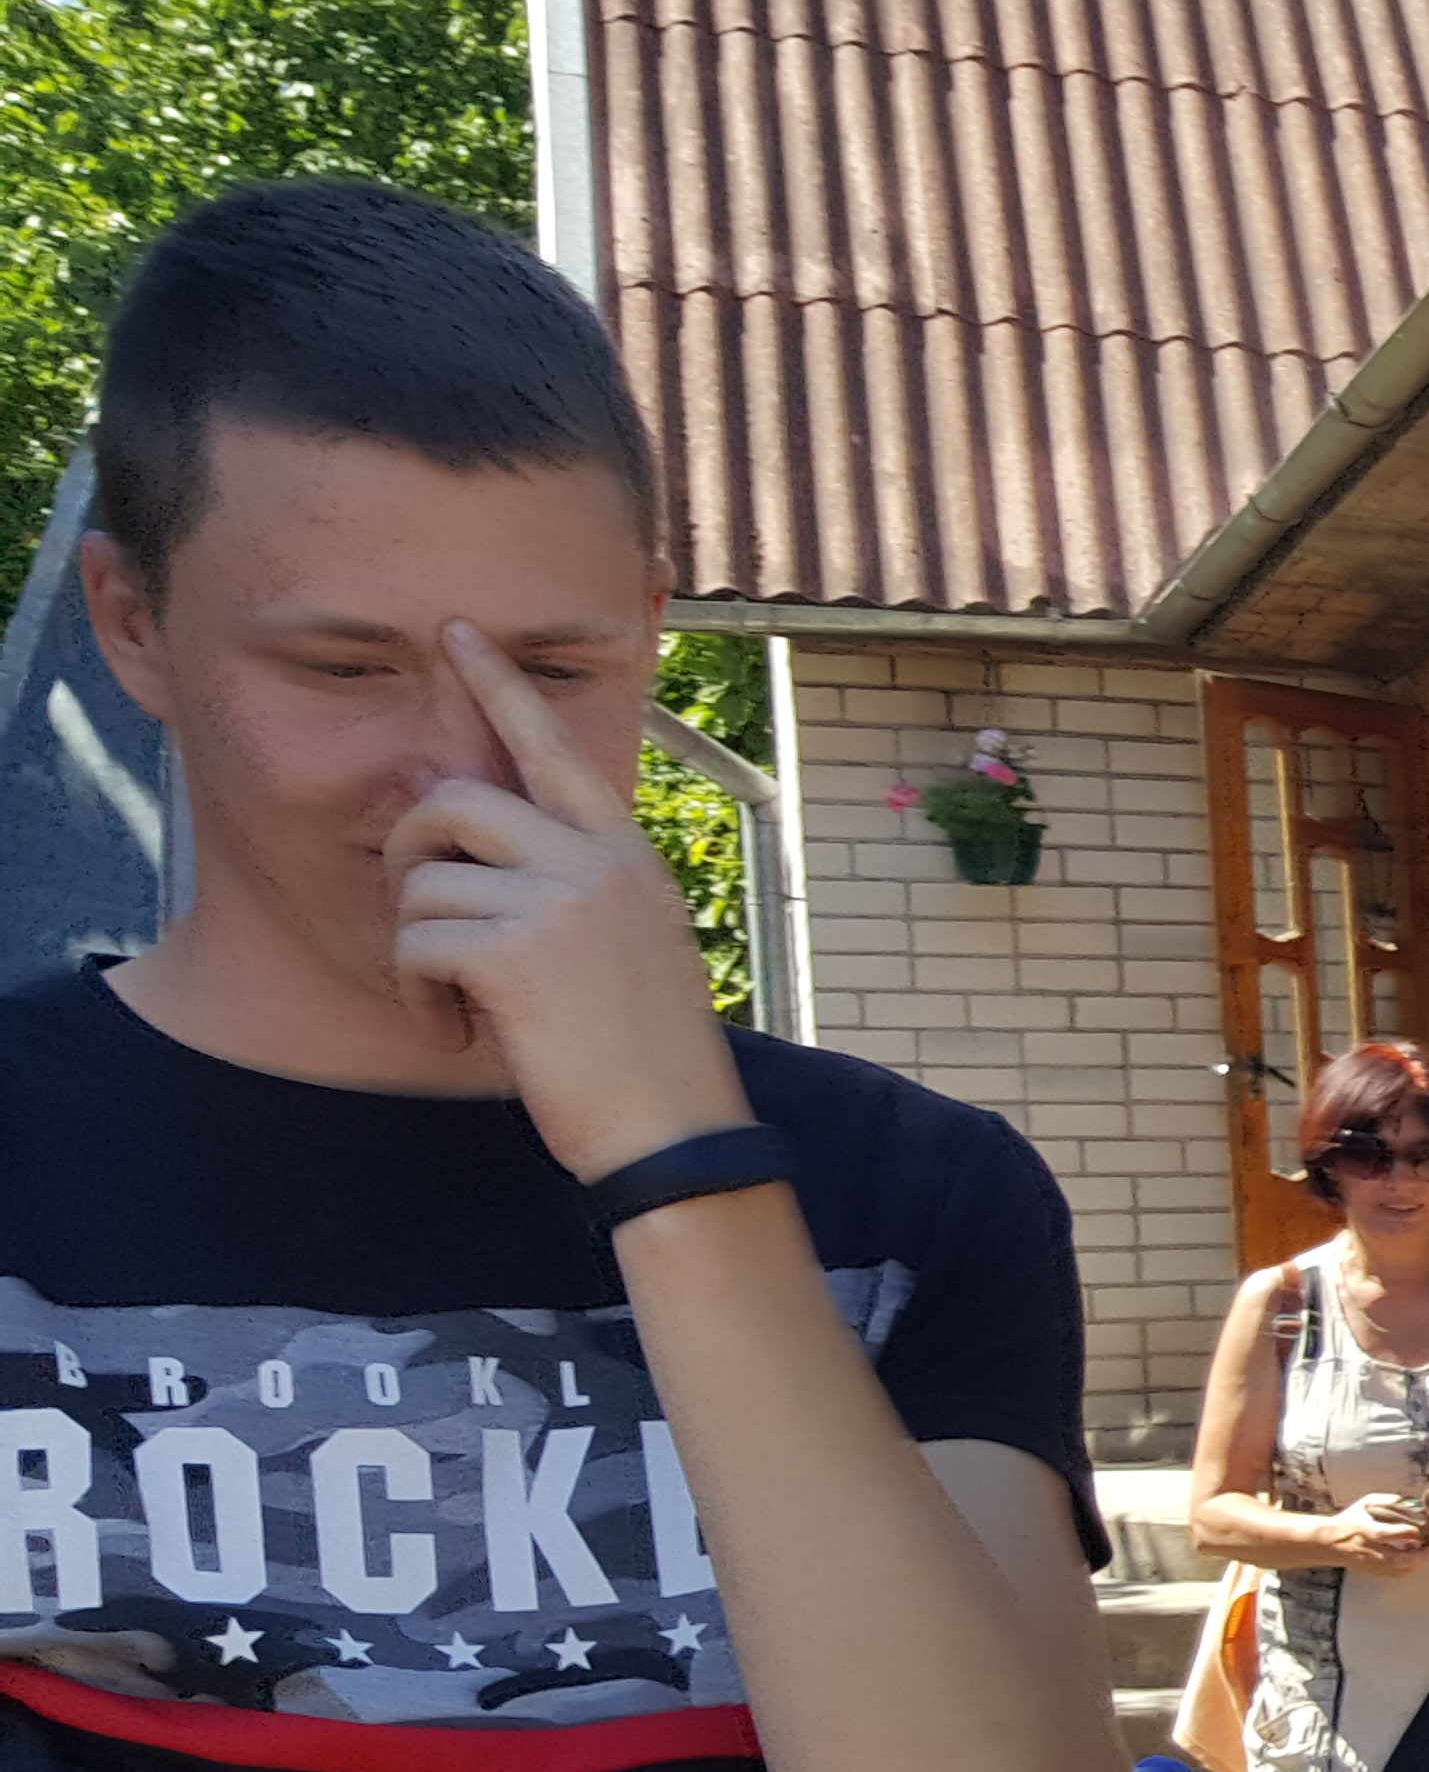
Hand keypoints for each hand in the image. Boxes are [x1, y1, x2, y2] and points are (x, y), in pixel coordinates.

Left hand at [385, 623, 754, 1180]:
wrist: (677, 1135)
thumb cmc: (645, 1058)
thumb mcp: (626, 948)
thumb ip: (566, 885)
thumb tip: (462, 835)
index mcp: (629, 858)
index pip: (555, 751)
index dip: (499, 688)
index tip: (458, 636)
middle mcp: (599, 864)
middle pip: (455, 800)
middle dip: (408, 854)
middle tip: (416, 914)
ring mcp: (562, 903)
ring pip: (424, 882)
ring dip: (417, 952)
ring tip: (453, 1007)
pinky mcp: (517, 953)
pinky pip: (417, 945)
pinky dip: (417, 998)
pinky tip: (453, 1034)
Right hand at [1321, 1495, 1428, 1572]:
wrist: (1330, 1543)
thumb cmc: (1351, 1520)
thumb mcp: (1365, 1504)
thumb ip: (1386, 1500)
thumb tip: (1407, 1501)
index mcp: (1365, 1531)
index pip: (1384, 1534)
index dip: (1403, 1533)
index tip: (1418, 1531)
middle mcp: (1369, 1550)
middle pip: (1396, 1558)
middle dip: (1421, 1556)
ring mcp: (1372, 1564)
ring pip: (1398, 1569)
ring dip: (1418, 1562)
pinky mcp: (1374, 1571)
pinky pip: (1396, 1574)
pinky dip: (1409, 1567)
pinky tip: (1417, 1559)